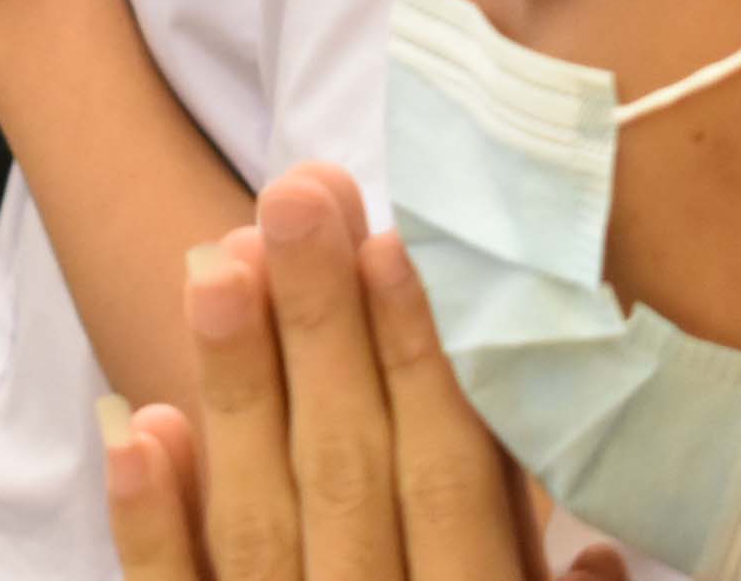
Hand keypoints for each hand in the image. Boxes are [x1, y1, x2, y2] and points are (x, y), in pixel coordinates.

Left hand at [107, 167, 571, 580]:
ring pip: (258, 516)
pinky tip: (139, 427)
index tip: (395, 245)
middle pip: (347, 468)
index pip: (449, 479)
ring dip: (238, 386)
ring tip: (218, 263)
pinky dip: (154, 524)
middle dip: (323, 326)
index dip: (424, 364)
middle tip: (299, 195)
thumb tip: (602, 546)